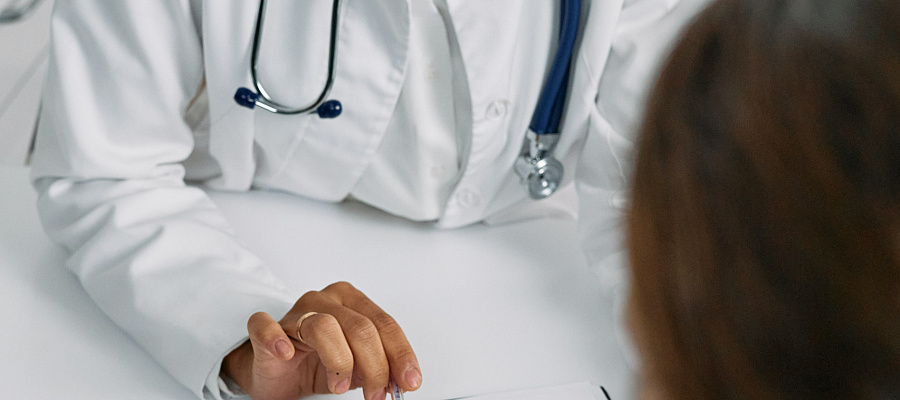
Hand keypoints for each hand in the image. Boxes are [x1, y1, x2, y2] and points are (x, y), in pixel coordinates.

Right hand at [222, 282, 421, 399]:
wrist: (278, 373)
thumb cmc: (319, 363)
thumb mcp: (358, 366)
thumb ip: (380, 366)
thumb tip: (403, 381)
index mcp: (352, 301)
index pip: (384, 324)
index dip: (399, 354)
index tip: (409, 381)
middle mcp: (326, 300)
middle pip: (360, 327)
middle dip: (375, 365)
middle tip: (376, 394)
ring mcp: (294, 312)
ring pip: (324, 326)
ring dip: (339, 362)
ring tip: (341, 386)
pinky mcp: (267, 328)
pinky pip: (265, 325)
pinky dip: (275, 339)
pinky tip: (286, 354)